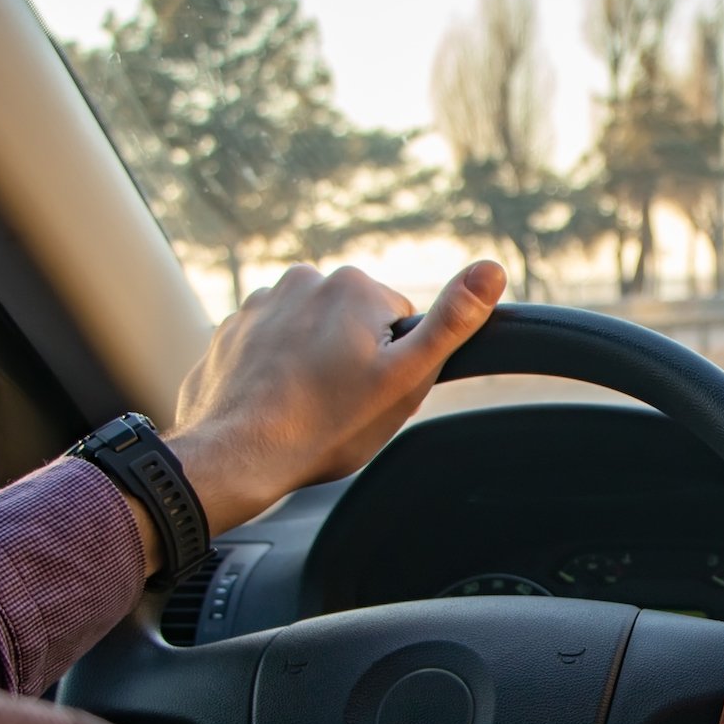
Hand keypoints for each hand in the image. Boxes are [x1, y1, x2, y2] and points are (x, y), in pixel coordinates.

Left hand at [147, 261, 505, 561]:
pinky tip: (275, 404)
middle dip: (352, 359)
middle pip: (352, 324)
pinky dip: (276, 371)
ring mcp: (261, 303)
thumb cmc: (326, 426)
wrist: (237, 456)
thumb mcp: (406, 378)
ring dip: (313, 363)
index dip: (393, 363)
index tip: (373, 392)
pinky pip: (270, 346)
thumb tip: (492, 268)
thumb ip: (451, 321)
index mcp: (353, 286)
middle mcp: (303, 279)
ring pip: (310, 334)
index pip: (397, 322)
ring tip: (305, 406)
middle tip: (340, 404)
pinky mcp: (231, 330)